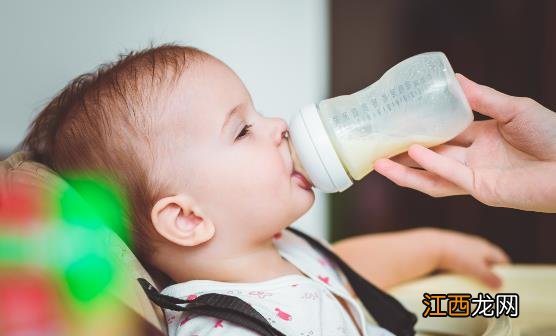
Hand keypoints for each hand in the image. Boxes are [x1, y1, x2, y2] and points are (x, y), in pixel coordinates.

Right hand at [374, 74, 555, 212]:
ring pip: (432, 175)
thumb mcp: (514, 109)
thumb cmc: (553, 135)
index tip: (397, 121)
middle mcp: (473, 158)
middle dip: (403, 154)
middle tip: (377, 145)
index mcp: (481, 138)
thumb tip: (455, 79)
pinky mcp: (482, 190)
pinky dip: (432, 166)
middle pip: (431, 157)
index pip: (443, 133)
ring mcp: (475, 176)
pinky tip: (412, 153)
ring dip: (406, 170)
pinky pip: (451, 177)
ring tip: (379, 162)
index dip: (420, 129)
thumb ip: (483, 98)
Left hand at [433, 228, 509, 287]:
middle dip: (489, 273)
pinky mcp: (449, 250)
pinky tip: (457, 278)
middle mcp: (475, 245)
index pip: (501, 259)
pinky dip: (461, 270)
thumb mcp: (477, 269)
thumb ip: (490, 278)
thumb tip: (500, 285)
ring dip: (474, 272)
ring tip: (473, 284)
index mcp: (485, 247)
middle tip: (490, 286)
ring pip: (473, 262)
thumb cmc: (456, 256)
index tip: (506, 282)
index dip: (505, 270)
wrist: (431, 246)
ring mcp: (462, 247)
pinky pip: (460, 262)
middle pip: (487, 260)